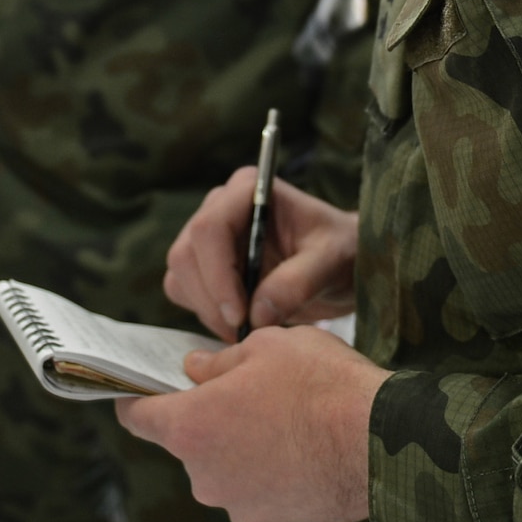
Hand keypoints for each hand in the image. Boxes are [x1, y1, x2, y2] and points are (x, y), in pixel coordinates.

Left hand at [115, 325, 386, 521]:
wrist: (381, 440)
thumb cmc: (321, 384)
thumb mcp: (267, 346)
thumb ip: (219, 362)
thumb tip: (195, 370)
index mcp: (192, 427)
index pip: (138, 418)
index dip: (136, 399)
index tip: (139, 391)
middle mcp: (205, 477)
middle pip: (190, 444)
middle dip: (211, 419)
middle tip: (250, 394)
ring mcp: (239, 508)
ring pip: (227, 469)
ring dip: (243, 448)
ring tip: (288, 423)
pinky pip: (258, 493)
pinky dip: (271, 475)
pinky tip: (304, 452)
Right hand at [164, 169, 357, 341]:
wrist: (340, 265)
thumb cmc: (340, 251)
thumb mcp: (331, 261)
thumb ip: (297, 283)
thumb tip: (257, 314)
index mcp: (249, 189)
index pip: (210, 227)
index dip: (218, 274)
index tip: (240, 315)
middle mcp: (220, 206)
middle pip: (186, 253)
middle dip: (212, 299)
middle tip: (245, 331)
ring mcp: (208, 235)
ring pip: (180, 275)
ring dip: (208, 311)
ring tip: (249, 329)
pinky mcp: (203, 264)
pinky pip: (183, 290)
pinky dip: (205, 314)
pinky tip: (240, 323)